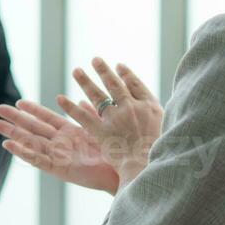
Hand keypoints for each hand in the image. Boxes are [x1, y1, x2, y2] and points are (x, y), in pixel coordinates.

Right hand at [0, 100, 120, 193]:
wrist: (122, 172)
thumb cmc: (114, 153)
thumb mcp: (100, 129)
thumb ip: (90, 115)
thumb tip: (84, 100)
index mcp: (70, 133)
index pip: (47, 118)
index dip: (32, 109)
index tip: (18, 101)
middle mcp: (60, 144)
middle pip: (33, 128)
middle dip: (15, 119)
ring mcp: (58, 156)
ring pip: (30, 143)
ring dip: (13, 134)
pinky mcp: (59, 169)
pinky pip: (38, 160)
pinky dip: (23, 152)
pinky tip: (9, 145)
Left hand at [63, 58, 163, 185]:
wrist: (149, 165)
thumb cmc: (160, 151)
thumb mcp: (165, 127)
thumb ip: (156, 115)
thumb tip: (149, 106)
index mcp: (149, 106)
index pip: (136, 85)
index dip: (126, 74)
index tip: (119, 66)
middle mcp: (131, 107)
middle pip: (115, 85)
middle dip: (104, 71)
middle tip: (95, 59)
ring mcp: (116, 118)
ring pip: (97, 96)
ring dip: (85, 81)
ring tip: (76, 71)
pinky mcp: (102, 131)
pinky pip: (83, 116)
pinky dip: (70, 107)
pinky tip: (60, 98)